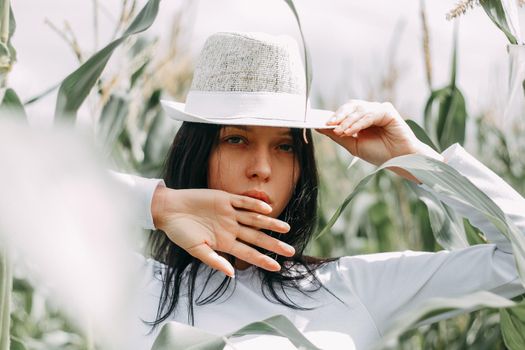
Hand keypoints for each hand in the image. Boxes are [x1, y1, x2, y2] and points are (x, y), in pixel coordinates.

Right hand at [151, 186, 294, 276]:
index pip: (248, 253)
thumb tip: (231, 274)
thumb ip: (214, 260)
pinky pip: (243, 202)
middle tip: (290, 251)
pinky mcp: (225, 199)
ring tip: (286, 228)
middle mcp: (231, 228)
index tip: (277, 267)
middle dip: (273, 244)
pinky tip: (267, 208)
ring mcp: (229, 213)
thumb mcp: (196, 250)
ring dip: (270, 223)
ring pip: (254, 219)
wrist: (169, 210)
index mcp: (225, 242)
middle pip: (257, 237)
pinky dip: (255, 204)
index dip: (262, 259)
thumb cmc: (180, 232)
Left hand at [317, 100, 442, 180]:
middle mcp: (369, 111)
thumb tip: (319, 127)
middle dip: (339, 115)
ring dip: (348, 121)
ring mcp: (378, 109)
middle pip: (350, 106)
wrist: (398, 160)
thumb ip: (337, 136)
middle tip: (329, 124)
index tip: (320, 123)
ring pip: (359, 110)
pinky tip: (351, 131)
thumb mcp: (353, 145)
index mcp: (360, 118)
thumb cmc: (379, 153)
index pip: (344, 111)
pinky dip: (359, 122)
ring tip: (340, 131)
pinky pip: (370, 114)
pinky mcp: (387, 111)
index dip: (333, 116)